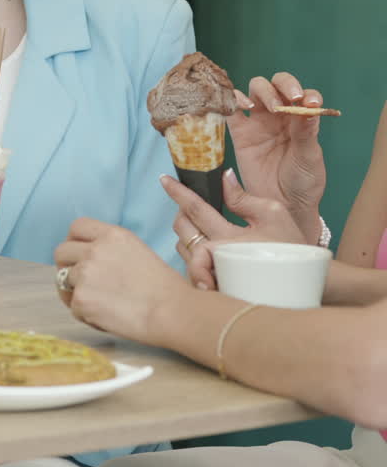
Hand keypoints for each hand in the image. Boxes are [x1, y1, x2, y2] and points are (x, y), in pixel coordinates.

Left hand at [54, 218, 188, 344]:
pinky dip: (86, 315)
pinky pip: (72, 307)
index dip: (73, 241)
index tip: (77, 255)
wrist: (172, 311)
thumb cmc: (163, 288)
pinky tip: (107, 318)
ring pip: (63, 282)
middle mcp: (95, 250)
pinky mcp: (81, 300)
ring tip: (101, 305)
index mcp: (111, 235)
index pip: (76, 227)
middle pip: (61, 252)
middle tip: (80, 282)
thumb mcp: (137, 251)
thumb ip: (110, 249)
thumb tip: (88, 258)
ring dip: (77, 293)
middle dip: (66, 267)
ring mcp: (85, 274)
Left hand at [164, 168, 306, 289]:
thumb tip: (224, 177)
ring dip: (186, 234)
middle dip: (180, 213)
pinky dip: (194, 255)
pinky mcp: (213, 289)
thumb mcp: (273, 214)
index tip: (164, 179)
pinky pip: (191, 268)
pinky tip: (208, 251)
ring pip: (183, 249)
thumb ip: (243, 197)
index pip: (196, 209)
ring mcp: (212, 277)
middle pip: (182, 229)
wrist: (302, 287)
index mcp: (229, 238)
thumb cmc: (291, 250)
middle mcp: (216, 259)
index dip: (177, 192)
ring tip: (202, 228)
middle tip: (188, 206)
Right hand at [229, 72, 325, 242]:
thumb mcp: (309, 157)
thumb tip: (309, 105)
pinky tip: (241, 105)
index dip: (305, 93)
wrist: (284, 208)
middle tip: (289, 99)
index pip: (302, 94)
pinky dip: (232, 101)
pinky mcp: (240, 134)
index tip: (308, 103)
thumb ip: (306, 131)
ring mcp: (258, 123)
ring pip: (255, 91)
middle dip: (282, 86)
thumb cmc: (303, 183)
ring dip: (261, 90)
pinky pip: (232, 111)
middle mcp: (279, 116)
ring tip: (267, 105)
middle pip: (276, 85)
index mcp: (300, 119)